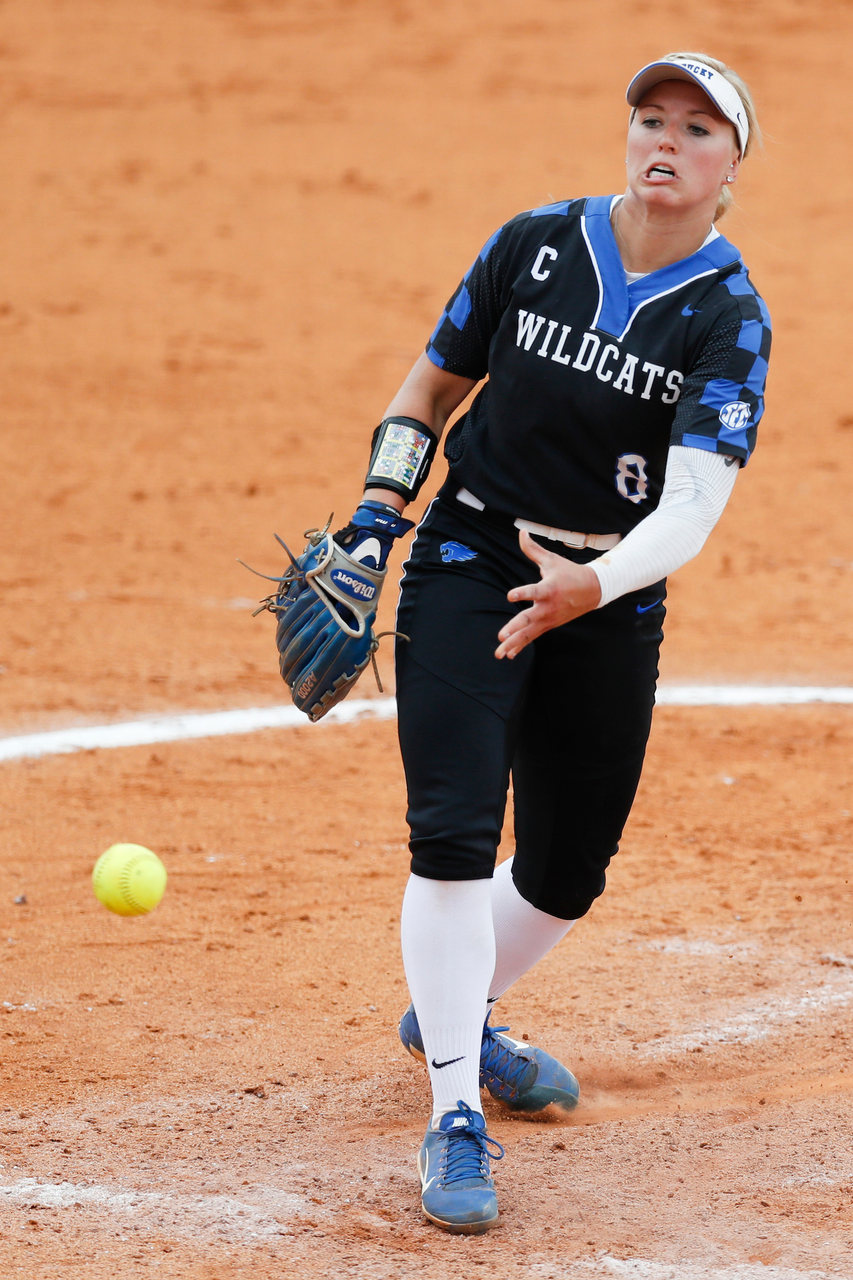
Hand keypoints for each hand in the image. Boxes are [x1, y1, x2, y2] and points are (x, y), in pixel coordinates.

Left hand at [495, 530, 601, 658]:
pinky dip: (520, 646)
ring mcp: (548, 618)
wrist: (593, 590)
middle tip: (501, 635)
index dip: (522, 593)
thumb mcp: (551, 560)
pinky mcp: (548, 625)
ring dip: (513, 643)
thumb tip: (521, 532)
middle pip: (529, 619)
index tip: (510, 596)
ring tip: (499, 653)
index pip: (534, 591)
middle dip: (514, 628)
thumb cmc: (569, 572)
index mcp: (549, 588)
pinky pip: (532, 637)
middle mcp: (548, 606)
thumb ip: (533, 549)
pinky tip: (508, 655)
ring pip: (528, 633)